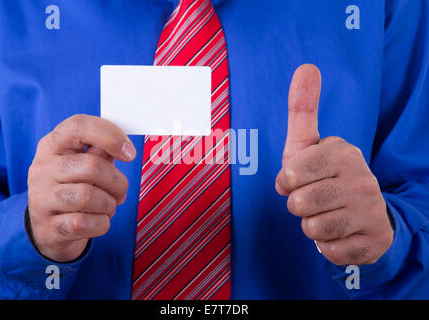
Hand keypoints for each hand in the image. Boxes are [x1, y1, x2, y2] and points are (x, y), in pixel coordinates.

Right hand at [27, 114, 135, 261]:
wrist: (49, 228)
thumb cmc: (74, 188)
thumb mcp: (84, 164)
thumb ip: (102, 152)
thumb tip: (123, 147)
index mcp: (53, 145)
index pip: (78, 126)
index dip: (110, 136)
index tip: (130, 153)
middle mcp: (43, 168)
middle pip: (92, 166)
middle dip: (117, 182)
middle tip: (120, 192)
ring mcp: (41, 198)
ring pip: (88, 196)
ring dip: (109, 204)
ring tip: (107, 206)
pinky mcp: (47, 226)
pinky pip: (84, 223)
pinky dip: (101, 224)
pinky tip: (98, 221)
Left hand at [276, 65, 392, 265]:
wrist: (362, 214)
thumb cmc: (323, 176)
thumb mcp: (309, 145)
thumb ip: (303, 110)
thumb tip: (306, 66)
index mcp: (343, 152)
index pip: (292, 172)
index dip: (286, 181)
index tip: (296, 180)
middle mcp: (362, 179)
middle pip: (300, 203)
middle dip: (298, 205)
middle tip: (312, 199)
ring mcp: (371, 211)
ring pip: (313, 229)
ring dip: (311, 225)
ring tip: (324, 214)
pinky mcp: (372, 241)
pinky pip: (328, 251)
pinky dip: (326, 246)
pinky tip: (338, 232)